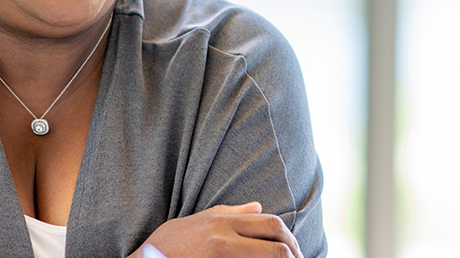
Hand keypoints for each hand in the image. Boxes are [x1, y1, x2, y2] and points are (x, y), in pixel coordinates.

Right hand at [130, 202, 301, 257]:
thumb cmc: (164, 247)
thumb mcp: (194, 222)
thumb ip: (228, 213)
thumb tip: (257, 206)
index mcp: (221, 222)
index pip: (272, 225)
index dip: (290, 239)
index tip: (295, 251)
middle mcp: (223, 238)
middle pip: (278, 245)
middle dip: (294, 255)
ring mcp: (220, 257)